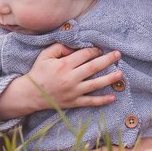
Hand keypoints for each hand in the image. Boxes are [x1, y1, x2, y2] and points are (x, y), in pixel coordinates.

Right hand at [0, 43, 123, 120]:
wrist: (31, 94)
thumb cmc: (39, 72)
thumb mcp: (45, 55)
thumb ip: (60, 47)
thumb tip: (76, 48)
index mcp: (64, 65)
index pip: (84, 55)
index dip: (94, 50)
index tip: (100, 48)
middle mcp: (70, 78)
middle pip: (93, 67)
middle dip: (107, 60)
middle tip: (118, 54)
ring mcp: (73, 92)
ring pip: (95, 84)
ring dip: (109, 79)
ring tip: (120, 73)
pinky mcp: (74, 102)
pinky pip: (90, 102)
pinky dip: (102, 100)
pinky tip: (113, 97)